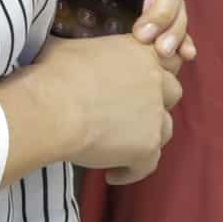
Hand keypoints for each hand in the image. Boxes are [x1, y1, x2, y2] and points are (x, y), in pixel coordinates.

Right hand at [34, 35, 180, 183]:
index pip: (168, 57)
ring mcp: (154, 114)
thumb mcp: (68, 47)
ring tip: (123, 146)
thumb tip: (60, 50)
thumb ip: (82, 49)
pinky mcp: (148, 146)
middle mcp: (154, 79)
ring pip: (165, 128)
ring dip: (148, 136)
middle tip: (133, 114)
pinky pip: (148, 164)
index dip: (157, 71)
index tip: (142, 83)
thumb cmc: (53, 73)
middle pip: (172, 92)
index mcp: (139, 50)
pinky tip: (112, 174)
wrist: (51, 108)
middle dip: (156, 102)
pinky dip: (131, 170)